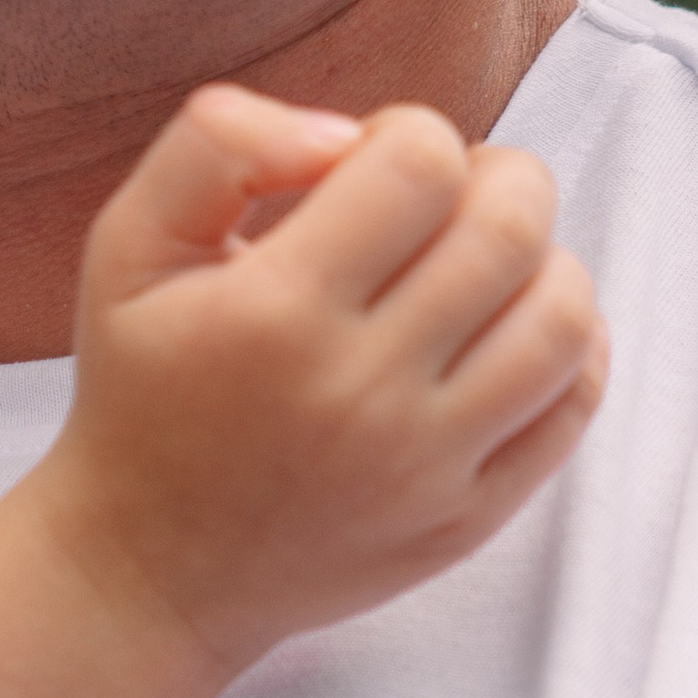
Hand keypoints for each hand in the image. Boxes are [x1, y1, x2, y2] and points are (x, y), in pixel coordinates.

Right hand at [36, 86, 604, 681]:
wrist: (146, 564)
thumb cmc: (140, 388)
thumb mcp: (125, 243)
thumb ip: (216, 145)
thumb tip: (341, 133)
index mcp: (272, 310)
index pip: (420, 164)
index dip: (405, 132)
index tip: (365, 163)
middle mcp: (358, 390)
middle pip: (509, 228)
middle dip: (494, 178)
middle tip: (443, 195)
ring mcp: (423, 464)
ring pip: (562, 316)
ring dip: (540, 258)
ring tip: (480, 262)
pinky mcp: (466, 518)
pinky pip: (571, 409)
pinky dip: (570, 346)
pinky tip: (506, 329)